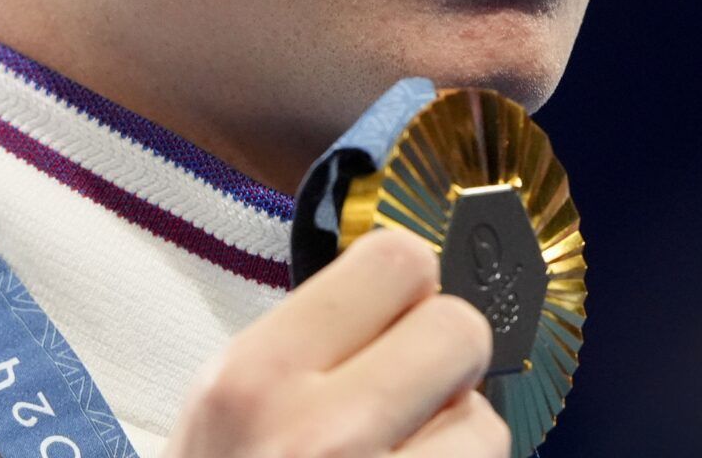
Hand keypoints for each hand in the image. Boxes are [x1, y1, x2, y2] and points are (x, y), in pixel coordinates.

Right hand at [165, 228, 509, 455]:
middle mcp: (323, 434)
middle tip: (410, 397)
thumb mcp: (213, 420)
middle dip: (444, 362)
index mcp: (253, 379)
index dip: (407, 288)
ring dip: (456, 442)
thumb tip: (399, 290)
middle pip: (460, 329)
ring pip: (488, 423)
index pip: (397, 260)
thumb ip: (297, 349)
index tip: (395, 317)